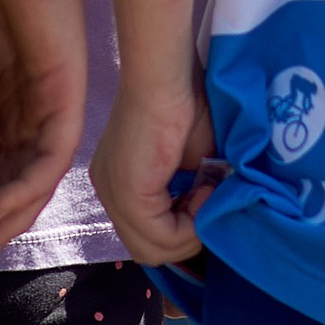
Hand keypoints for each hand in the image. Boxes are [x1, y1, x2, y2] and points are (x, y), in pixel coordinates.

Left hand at [92, 72, 217, 267]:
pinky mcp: (127, 196)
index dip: (182, 229)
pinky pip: (160, 237)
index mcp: (121, 183)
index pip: (146, 234)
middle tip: (207, 201)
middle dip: (186, 237)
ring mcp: (113, 196)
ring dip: (190, 232)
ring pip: (151, 250)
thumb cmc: (185, 100)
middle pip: (147, 249)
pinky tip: (204, 190)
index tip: (206, 198)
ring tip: (207, 193)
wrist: (169, 73)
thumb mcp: (194, 160)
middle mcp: (109, 193)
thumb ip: (195, 192)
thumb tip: (215, 219)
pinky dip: (190, 224)